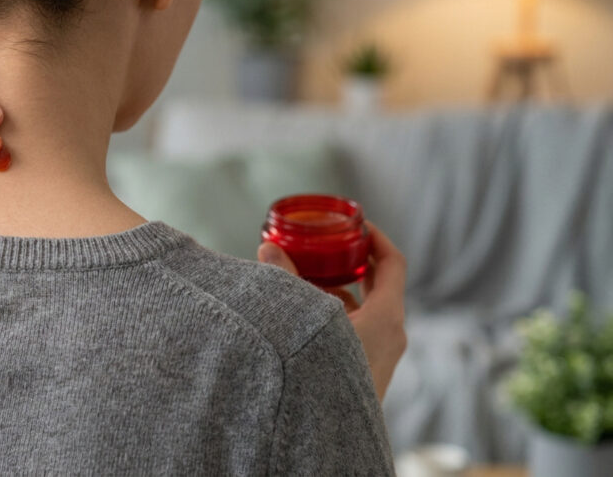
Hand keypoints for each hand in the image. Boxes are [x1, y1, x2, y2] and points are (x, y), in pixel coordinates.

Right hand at [258, 223, 407, 400]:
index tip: (355, 226)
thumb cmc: (321, 373)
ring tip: (305, 280)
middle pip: (378, 286)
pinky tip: (303, 317)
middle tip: (327, 247)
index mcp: (387, 317)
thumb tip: (269, 246)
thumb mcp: (303, 317)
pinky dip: (334, 318)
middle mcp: (391, 335)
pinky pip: (356, 334)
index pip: (393, 263)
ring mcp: (380, 357)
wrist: (326, 437)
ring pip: (364, 312)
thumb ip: (285, 278)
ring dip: (337, 292)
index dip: (376, 238)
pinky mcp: (364, 374)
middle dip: (351, 264)